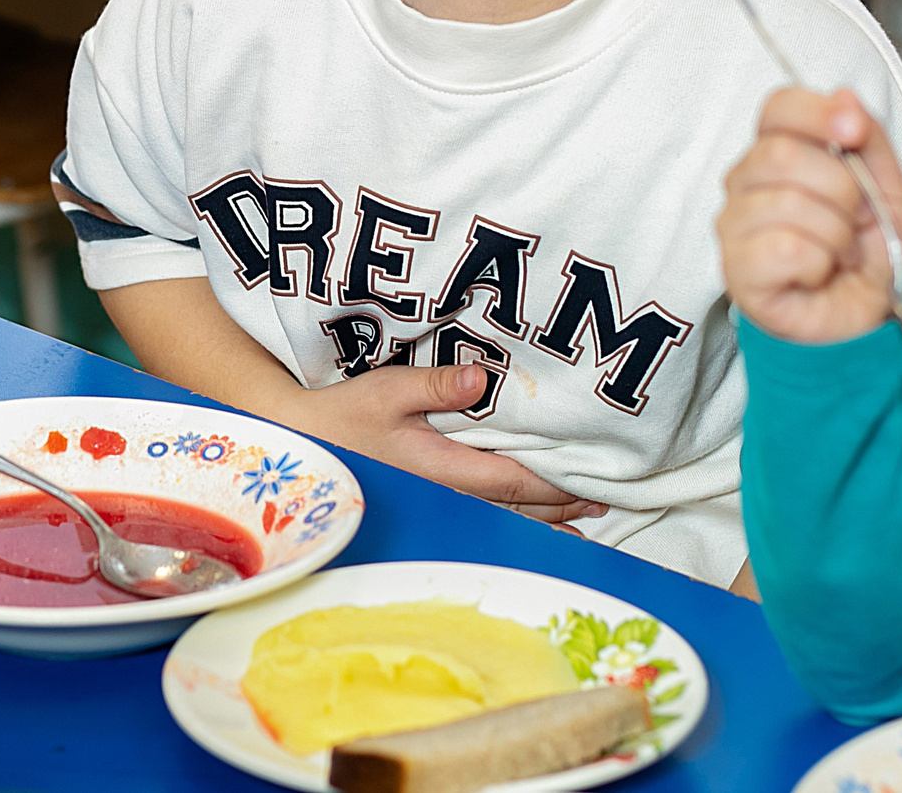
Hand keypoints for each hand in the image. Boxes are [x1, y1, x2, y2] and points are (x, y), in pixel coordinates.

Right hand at [284, 363, 607, 525]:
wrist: (300, 443)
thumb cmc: (341, 415)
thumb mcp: (385, 390)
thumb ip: (434, 385)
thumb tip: (480, 378)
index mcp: (442, 469)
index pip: (513, 483)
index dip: (556, 488)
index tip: (593, 487)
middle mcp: (445, 494)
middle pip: (514, 507)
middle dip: (559, 507)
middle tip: (601, 506)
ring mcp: (434, 501)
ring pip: (499, 517)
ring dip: (540, 519)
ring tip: (577, 523)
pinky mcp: (424, 497)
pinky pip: (479, 513)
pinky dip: (511, 519)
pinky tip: (523, 521)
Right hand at [716, 87, 901, 344]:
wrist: (862, 320)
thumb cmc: (864, 254)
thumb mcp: (885, 188)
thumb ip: (868, 139)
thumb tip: (844, 97)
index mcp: (777, 153)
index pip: (777, 108)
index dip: (815, 112)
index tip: (852, 131)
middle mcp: (744, 183)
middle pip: (780, 154)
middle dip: (840, 190)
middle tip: (854, 221)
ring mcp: (734, 227)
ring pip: (787, 203)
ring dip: (835, 234)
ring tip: (839, 253)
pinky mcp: (737, 271)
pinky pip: (784, 248)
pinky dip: (819, 264)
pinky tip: (818, 274)